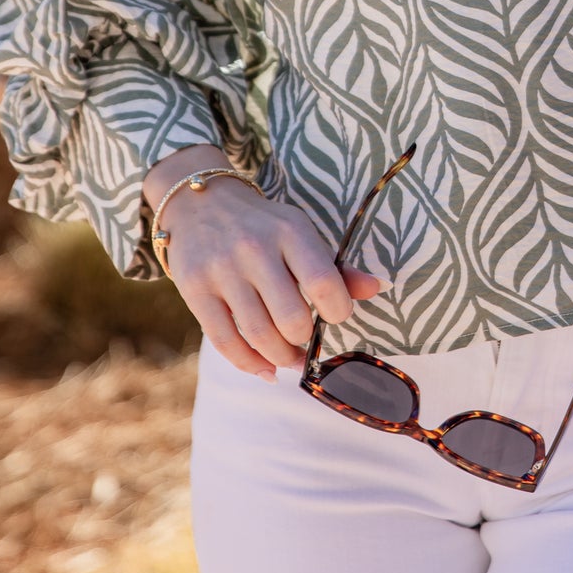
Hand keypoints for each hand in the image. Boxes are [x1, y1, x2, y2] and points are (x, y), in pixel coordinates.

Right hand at [150, 155, 385, 378]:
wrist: (201, 205)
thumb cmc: (263, 227)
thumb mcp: (299, 233)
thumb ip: (336, 266)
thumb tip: (377, 288)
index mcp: (290, 231)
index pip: (323, 282)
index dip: (338, 311)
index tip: (336, 315)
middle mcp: (254, 248)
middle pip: (291, 318)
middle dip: (303, 341)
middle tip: (305, 342)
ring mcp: (222, 270)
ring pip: (259, 335)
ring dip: (280, 357)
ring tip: (288, 357)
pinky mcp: (195, 290)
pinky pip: (225, 342)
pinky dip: (250, 364)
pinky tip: (265, 368)